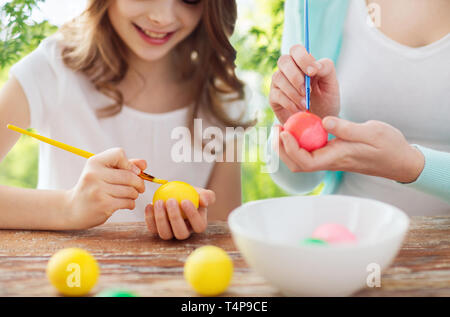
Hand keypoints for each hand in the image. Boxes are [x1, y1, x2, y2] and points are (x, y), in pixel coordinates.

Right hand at [64, 148, 145, 229]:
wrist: (72, 209)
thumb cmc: (93, 188)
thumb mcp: (104, 172)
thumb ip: (125, 165)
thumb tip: (144, 164)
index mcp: (94, 162)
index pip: (119, 154)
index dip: (130, 164)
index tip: (132, 172)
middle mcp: (94, 174)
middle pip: (129, 175)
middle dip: (139, 182)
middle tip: (140, 187)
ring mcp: (98, 190)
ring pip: (130, 190)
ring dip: (135, 194)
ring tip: (130, 195)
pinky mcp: (103, 205)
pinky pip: (128, 202)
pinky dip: (131, 203)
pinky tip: (126, 204)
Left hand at [144, 188, 215, 239]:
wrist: (177, 196)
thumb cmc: (191, 194)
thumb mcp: (201, 193)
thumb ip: (207, 196)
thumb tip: (204, 201)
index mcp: (198, 226)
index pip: (199, 226)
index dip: (192, 215)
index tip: (185, 201)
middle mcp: (184, 233)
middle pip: (181, 233)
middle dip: (175, 218)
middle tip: (171, 200)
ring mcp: (170, 234)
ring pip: (165, 234)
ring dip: (161, 218)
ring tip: (159, 202)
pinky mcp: (157, 231)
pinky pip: (152, 229)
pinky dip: (149, 218)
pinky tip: (149, 205)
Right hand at [270, 44, 339, 123]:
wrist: (319, 121)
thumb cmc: (326, 101)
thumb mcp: (332, 84)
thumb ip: (327, 69)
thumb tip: (315, 66)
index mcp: (303, 63)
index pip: (296, 50)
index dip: (303, 58)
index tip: (313, 72)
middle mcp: (288, 70)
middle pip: (283, 60)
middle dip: (295, 75)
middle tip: (307, 90)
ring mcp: (279, 84)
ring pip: (278, 77)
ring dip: (293, 92)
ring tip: (306, 104)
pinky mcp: (274, 98)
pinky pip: (277, 95)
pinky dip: (289, 103)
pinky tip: (299, 109)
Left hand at [273, 117, 424, 182]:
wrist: (399, 160)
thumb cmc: (388, 146)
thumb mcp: (371, 132)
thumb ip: (346, 128)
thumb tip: (323, 121)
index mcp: (336, 158)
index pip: (305, 161)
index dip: (290, 148)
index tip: (284, 131)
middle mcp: (329, 162)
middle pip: (297, 164)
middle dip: (282, 149)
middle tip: (275, 128)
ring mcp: (330, 159)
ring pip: (301, 160)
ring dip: (287, 147)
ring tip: (281, 128)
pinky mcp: (332, 154)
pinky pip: (309, 152)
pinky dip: (298, 143)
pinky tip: (297, 128)